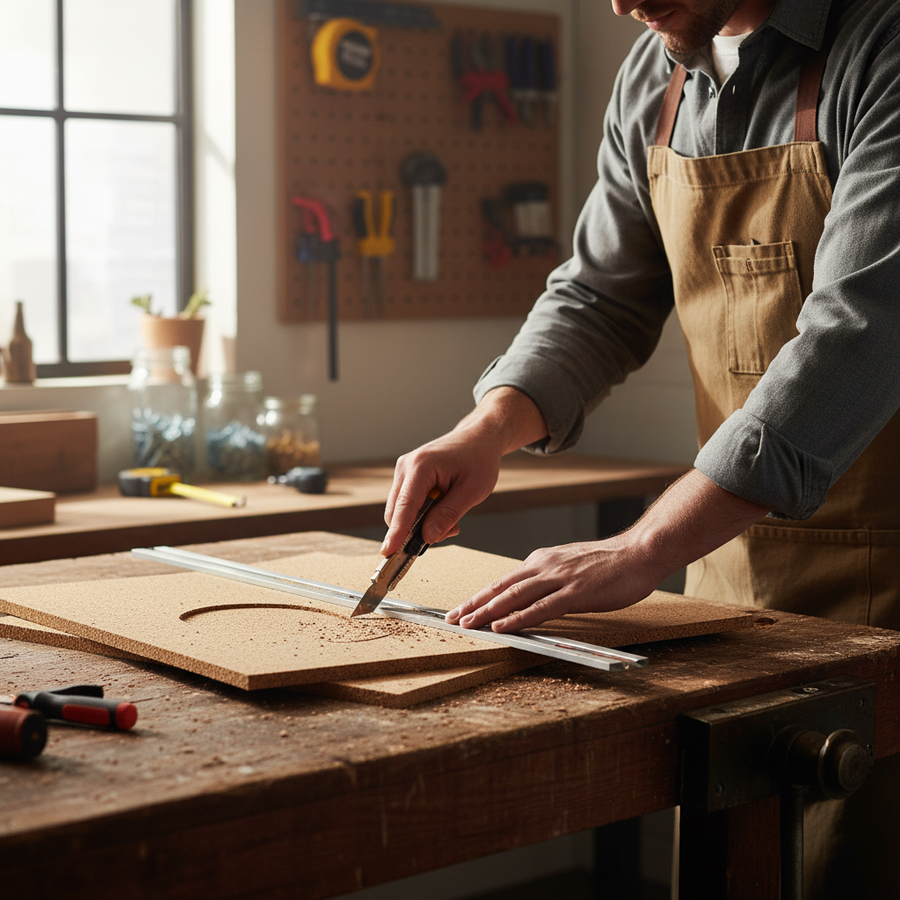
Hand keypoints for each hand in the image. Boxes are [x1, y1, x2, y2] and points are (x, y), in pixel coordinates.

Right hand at [381, 388, 548, 555]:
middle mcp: (406, 466)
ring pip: (400, 510)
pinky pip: (406, 504)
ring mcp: (404, 470)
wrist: (479, 438)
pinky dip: (421, 514)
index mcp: (421, 466)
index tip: (388, 552)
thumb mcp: (472, 491)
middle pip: (397, 512)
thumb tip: (428, 537)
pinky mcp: (406, 476)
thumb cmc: (479, 460)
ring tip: (452, 515)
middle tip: (451, 530)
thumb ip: (449, 514)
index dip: (397, 532)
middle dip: (417, 530)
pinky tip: (443, 507)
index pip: (405, 506)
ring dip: (421, 522)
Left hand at [445, 533, 660, 631]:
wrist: (639, 552)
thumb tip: (530, 593)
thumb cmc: (610, 562)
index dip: (480, 595)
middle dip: (474, 604)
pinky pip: (541, 608)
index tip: (463, 607)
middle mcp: (544, 567)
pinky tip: (501, 627)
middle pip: (501, 587)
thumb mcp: (570, 564)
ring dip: (487, 612)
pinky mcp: (575, 592)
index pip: (503, 580)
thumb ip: (549, 576)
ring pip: (514, 597)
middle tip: (452, 618)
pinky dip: (518, 618)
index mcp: (542, 560)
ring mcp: (559, 579)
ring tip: (468, 624)